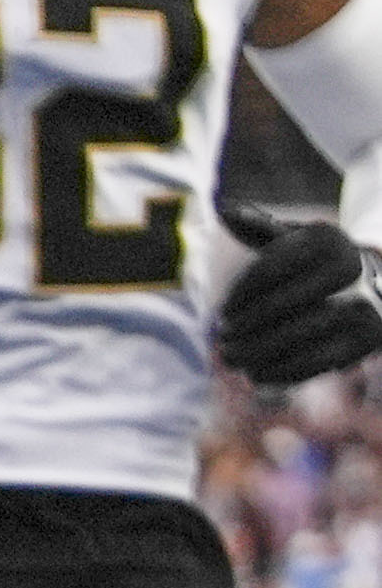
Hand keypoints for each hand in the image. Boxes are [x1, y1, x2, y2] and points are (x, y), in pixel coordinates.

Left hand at [218, 222, 381, 387]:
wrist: (379, 286)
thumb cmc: (319, 262)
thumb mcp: (296, 238)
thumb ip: (260, 227)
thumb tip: (226, 211)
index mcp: (327, 241)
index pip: (273, 267)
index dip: (242, 293)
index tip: (222, 312)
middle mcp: (352, 270)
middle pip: (288, 303)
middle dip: (248, 324)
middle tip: (222, 339)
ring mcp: (365, 306)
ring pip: (304, 334)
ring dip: (261, 351)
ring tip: (232, 359)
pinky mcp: (370, 339)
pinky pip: (322, 360)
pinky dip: (285, 371)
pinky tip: (257, 375)